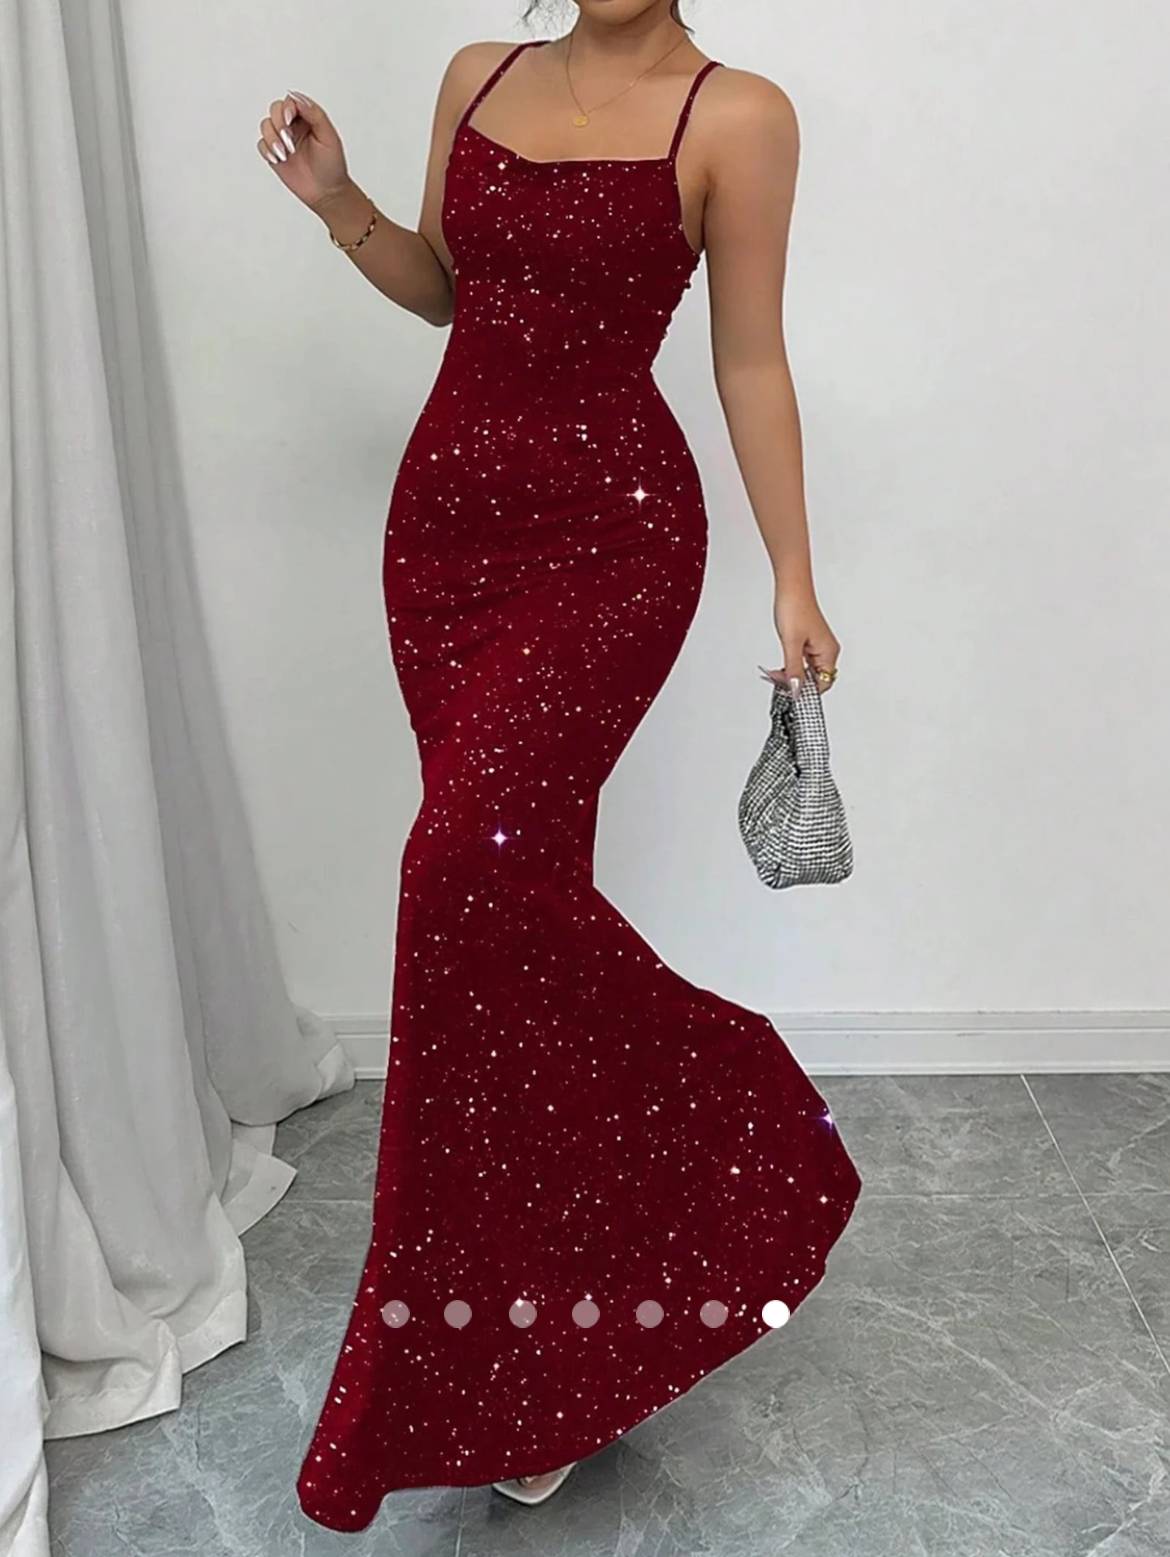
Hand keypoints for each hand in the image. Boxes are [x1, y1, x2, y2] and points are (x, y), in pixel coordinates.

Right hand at [256, 91, 350, 211]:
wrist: (327, 193)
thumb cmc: (332, 166)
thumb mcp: (329, 136)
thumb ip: (315, 114)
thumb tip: (297, 98)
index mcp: (308, 118)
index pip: (291, 102)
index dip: (286, 108)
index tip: (289, 120)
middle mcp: (294, 126)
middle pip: (275, 110)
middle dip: (278, 124)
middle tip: (288, 141)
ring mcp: (283, 140)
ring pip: (266, 126)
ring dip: (272, 138)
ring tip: (285, 154)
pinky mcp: (274, 154)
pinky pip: (262, 144)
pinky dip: (267, 149)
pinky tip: (278, 158)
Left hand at [763, 587, 840, 695]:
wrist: (791, 588)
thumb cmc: (795, 608)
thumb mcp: (791, 645)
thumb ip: (794, 670)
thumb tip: (797, 691)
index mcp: (829, 652)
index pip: (822, 684)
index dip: (805, 691)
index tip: (789, 693)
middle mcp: (826, 651)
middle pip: (813, 680)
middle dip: (795, 683)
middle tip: (777, 680)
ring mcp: (818, 647)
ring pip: (806, 671)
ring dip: (790, 675)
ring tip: (775, 673)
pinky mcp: (809, 643)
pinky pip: (801, 662)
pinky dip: (790, 666)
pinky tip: (779, 667)